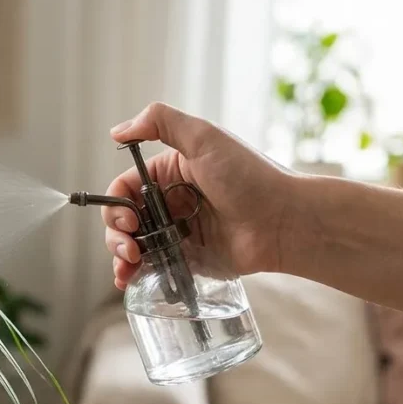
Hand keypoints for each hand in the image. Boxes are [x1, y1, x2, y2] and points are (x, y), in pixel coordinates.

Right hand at [105, 102, 295, 289]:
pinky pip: (154, 266)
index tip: (129, 221)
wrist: (286, 221)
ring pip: (134, 245)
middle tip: (128, 250)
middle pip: (124, 220)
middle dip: (116, 235)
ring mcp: (179, 232)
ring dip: (120, 257)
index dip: (116, 206)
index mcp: (169, 173)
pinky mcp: (189, 258)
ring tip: (127, 269)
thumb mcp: (204, 138)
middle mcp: (170, 202)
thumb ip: (160, 122)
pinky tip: (128, 281)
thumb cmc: (250, 177)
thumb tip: (116, 131)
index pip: (124, 189)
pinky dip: (135, 275)